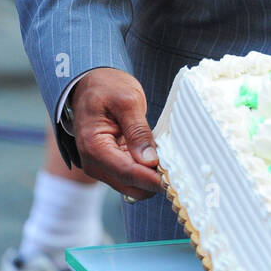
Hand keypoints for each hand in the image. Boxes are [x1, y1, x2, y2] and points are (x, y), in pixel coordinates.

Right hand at [69, 68, 163, 199]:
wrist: (91, 83)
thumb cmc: (107, 87)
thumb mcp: (127, 101)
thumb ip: (138, 130)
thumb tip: (149, 159)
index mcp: (94, 146)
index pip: (127, 172)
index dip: (152, 179)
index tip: (175, 180)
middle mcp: (94, 162)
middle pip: (130, 186)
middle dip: (153, 182)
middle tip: (179, 169)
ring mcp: (101, 166)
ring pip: (132, 186)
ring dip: (151, 178)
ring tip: (172, 163)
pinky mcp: (111, 164)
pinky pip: (131, 176)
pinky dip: (146, 172)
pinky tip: (161, 160)